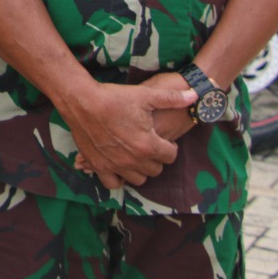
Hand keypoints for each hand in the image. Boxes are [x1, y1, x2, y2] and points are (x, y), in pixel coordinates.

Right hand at [60, 80, 193, 188]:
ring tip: (135, 155)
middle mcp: (134, 160)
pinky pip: (114, 184)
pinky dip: (118, 178)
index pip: (170, 156)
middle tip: (149, 146)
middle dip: (156, 159)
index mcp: (148, 145)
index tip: (162, 139)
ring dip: (140, 169)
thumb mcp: (145, 95)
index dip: (169, 147)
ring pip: (138, 179)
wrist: (82, 101)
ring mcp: (116, 165)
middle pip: (156, 169)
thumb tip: (195, 94)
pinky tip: (118, 165)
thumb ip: (172, 98)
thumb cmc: (114, 97)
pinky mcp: (99, 167)